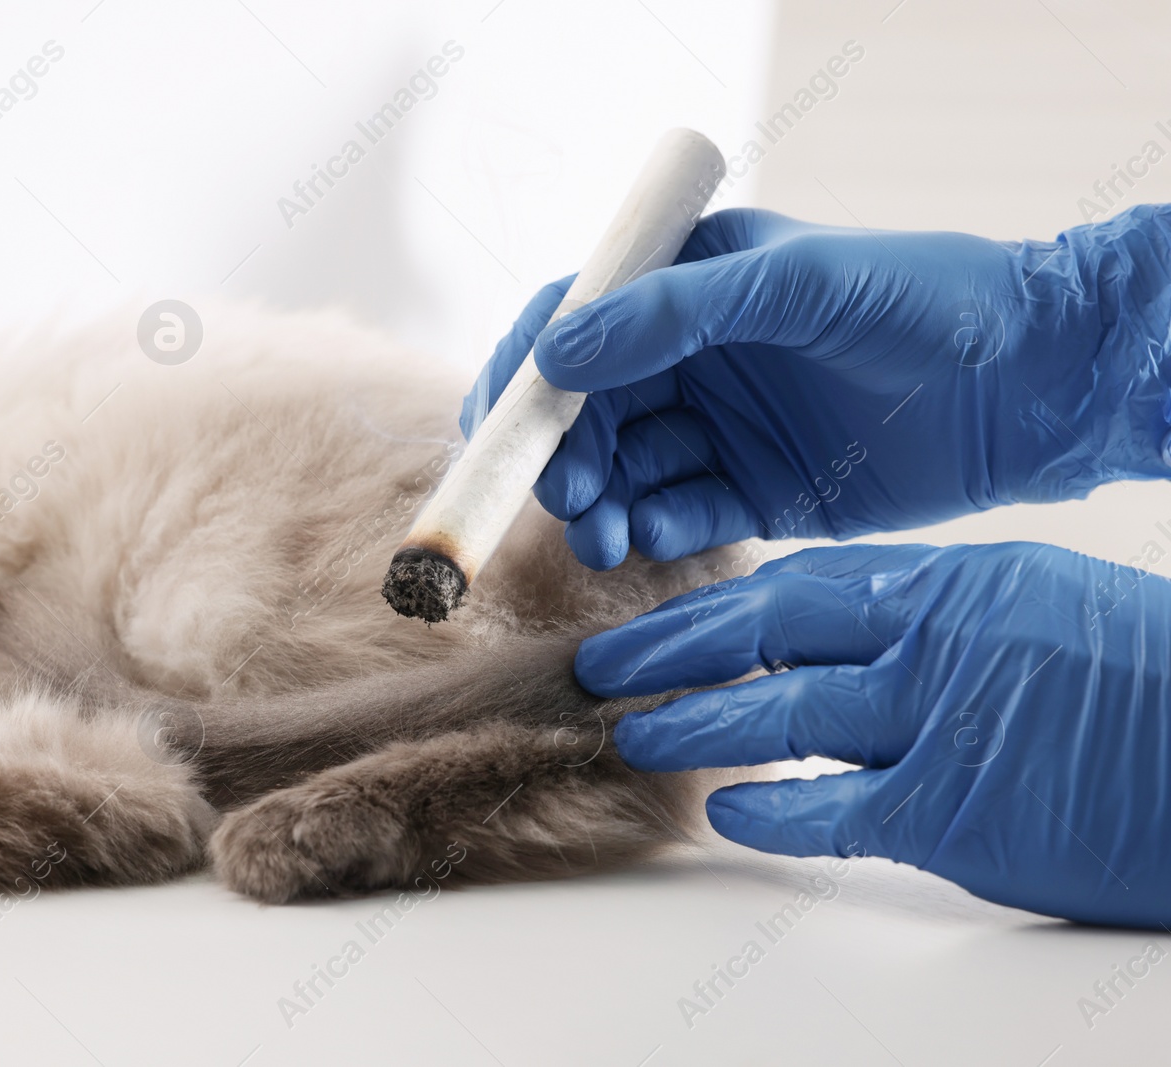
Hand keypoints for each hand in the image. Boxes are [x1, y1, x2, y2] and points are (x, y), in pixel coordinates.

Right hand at [461, 207, 1170, 565]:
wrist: (1033, 384)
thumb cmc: (924, 301)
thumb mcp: (797, 286)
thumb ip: (674, 313)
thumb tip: (557, 353)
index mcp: (686, 283)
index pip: (572, 323)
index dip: (522, 376)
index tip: (497, 431)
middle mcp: (689, 356)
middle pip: (581, 412)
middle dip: (558, 456)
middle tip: (569, 496)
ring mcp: (717, 426)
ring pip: (620, 473)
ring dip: (596, 505)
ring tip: (604, 535)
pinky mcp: (751, 492)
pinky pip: (676, 516)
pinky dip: (652, 531)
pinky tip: (651, 540)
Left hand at [587, 541, 1170, 927]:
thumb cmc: (1150, 682)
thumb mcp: (1042, 608)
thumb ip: (940, 617)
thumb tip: (848, 639)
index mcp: (954, 580)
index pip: (803, 583)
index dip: (721, 605)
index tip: (664, 620)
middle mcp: (935, 637)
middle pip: (766, 631)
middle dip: (672, 648)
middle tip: (605, 667)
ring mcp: (940, 721)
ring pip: (780, 715)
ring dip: (696, 725)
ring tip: (636, 735)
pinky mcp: (955, 809)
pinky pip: (832, 807)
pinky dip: (772, 812)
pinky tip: (728, 814)